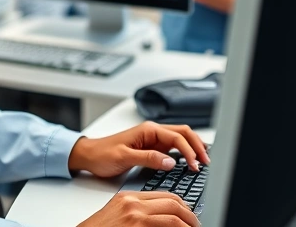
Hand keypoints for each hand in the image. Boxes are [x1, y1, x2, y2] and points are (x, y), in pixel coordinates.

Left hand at [68, 122, 209, 178]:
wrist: (89, 155)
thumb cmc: (102, 153)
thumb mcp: (124, 156)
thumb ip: (148, 158)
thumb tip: (170, 161)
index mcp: (148, 130)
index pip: (177, 137)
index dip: (189, 151)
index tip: (195, 165)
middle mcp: (153, 132)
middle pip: (184, 133)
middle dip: (197, 146)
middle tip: (206, 162)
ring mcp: (153, 139)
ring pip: (180, 139)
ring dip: (193, 148)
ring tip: (203, 161)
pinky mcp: (152, 147)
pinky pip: (173, 147)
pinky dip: (185, 152)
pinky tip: (190, 160)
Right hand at [77, 191, 200, 226]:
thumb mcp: (117, 214)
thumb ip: (137, 212)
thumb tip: (160, 217)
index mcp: (129, 197)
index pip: (164, 196)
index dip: (181, 205)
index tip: (188, 214)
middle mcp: (133, 203)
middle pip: (172, 203)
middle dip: (189, 214)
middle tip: (196, 224)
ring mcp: (136, 216)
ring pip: (174, 217)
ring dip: (188, 225)